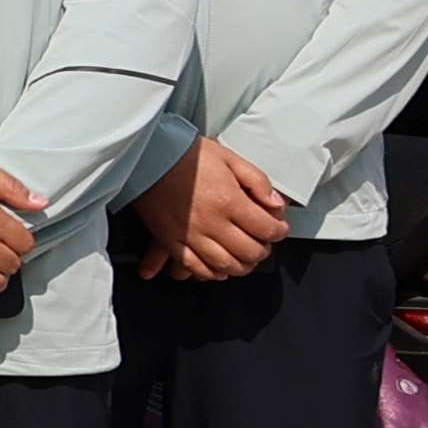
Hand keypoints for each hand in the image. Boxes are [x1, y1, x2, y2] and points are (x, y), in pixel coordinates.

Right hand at [125, 136, 291, 281]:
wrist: (147, 156)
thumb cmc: (186, 155)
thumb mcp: (230, 158)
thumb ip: (258, 181)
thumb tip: (276, 205)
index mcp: (229, 200)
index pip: (266, 229)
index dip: (279, 231)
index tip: (279, 228)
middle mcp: (211, 222)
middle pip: (249, 251)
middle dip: (263, 250)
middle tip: (264, 243)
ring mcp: (190, 234)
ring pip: (225, 265)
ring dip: (241, 265)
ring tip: (245, 258)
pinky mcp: (171, 240)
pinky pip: (194, 267)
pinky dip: (210, 272)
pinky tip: (218, 268)